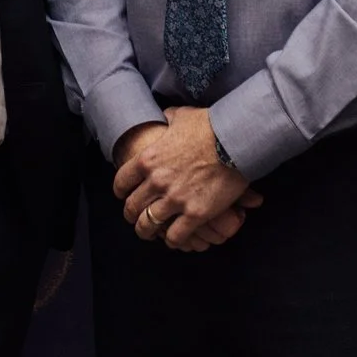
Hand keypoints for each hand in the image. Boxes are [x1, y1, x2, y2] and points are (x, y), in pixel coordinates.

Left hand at [112, 109, 260, 251]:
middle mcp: (156, 181)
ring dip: (147, 231)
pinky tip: (173, 240)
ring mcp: (175, 199)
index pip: (122, 182)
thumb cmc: (210, 125)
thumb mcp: (182, 116)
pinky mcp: (195, 214)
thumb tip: (166, 117)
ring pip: (148, 224)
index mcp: (148, 159)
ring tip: (150, 234)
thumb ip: (169, 119)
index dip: (121, 191)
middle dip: (131, 215)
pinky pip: (175, 235)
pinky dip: (172, 240)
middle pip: (132, 207)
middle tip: (135, 218)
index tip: (124, 196)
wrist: (236, 140)